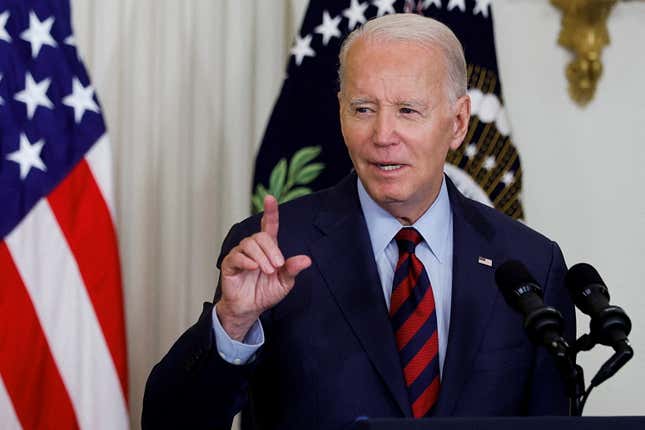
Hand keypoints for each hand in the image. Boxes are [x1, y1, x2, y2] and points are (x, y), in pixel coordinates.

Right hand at [217, 195, 311, 340]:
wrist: (250, 308)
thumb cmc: (266, 292)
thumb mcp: (284, 282)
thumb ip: (292, 269)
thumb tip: (306, 260)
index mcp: (268, 248)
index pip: (269, 225)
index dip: (270, 211)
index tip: (270, 198)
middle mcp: (253, 248)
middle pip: (261, 236)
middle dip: (272, 250)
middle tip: (277, 267)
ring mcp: (240, 254)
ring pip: (249, 244)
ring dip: (261, 257)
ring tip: (268, 271)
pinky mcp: (229, 264)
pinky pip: (237, 256)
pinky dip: (247, 261)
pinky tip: (253, 268)